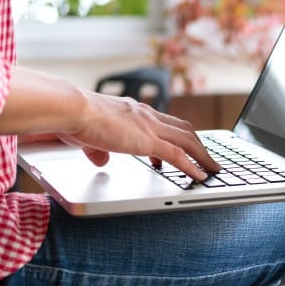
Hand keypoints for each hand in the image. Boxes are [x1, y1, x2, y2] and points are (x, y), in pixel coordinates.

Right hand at [59, 92, 219, 181]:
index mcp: (135, 111)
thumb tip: (101, 161)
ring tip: (213, 170)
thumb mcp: (88, 136)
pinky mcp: (148, 140)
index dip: (178, 134)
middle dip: (199, 145)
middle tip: (208, 159)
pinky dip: (192, 167)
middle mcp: (147, 115)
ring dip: (203, 157)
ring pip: (188, 141)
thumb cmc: (74, 119)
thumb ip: (97, 150)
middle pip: (184, 129)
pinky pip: (178, 155)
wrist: (72, 109)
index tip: (184, 147)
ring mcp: (150, 127)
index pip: (165, 121)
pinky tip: (201, 176)